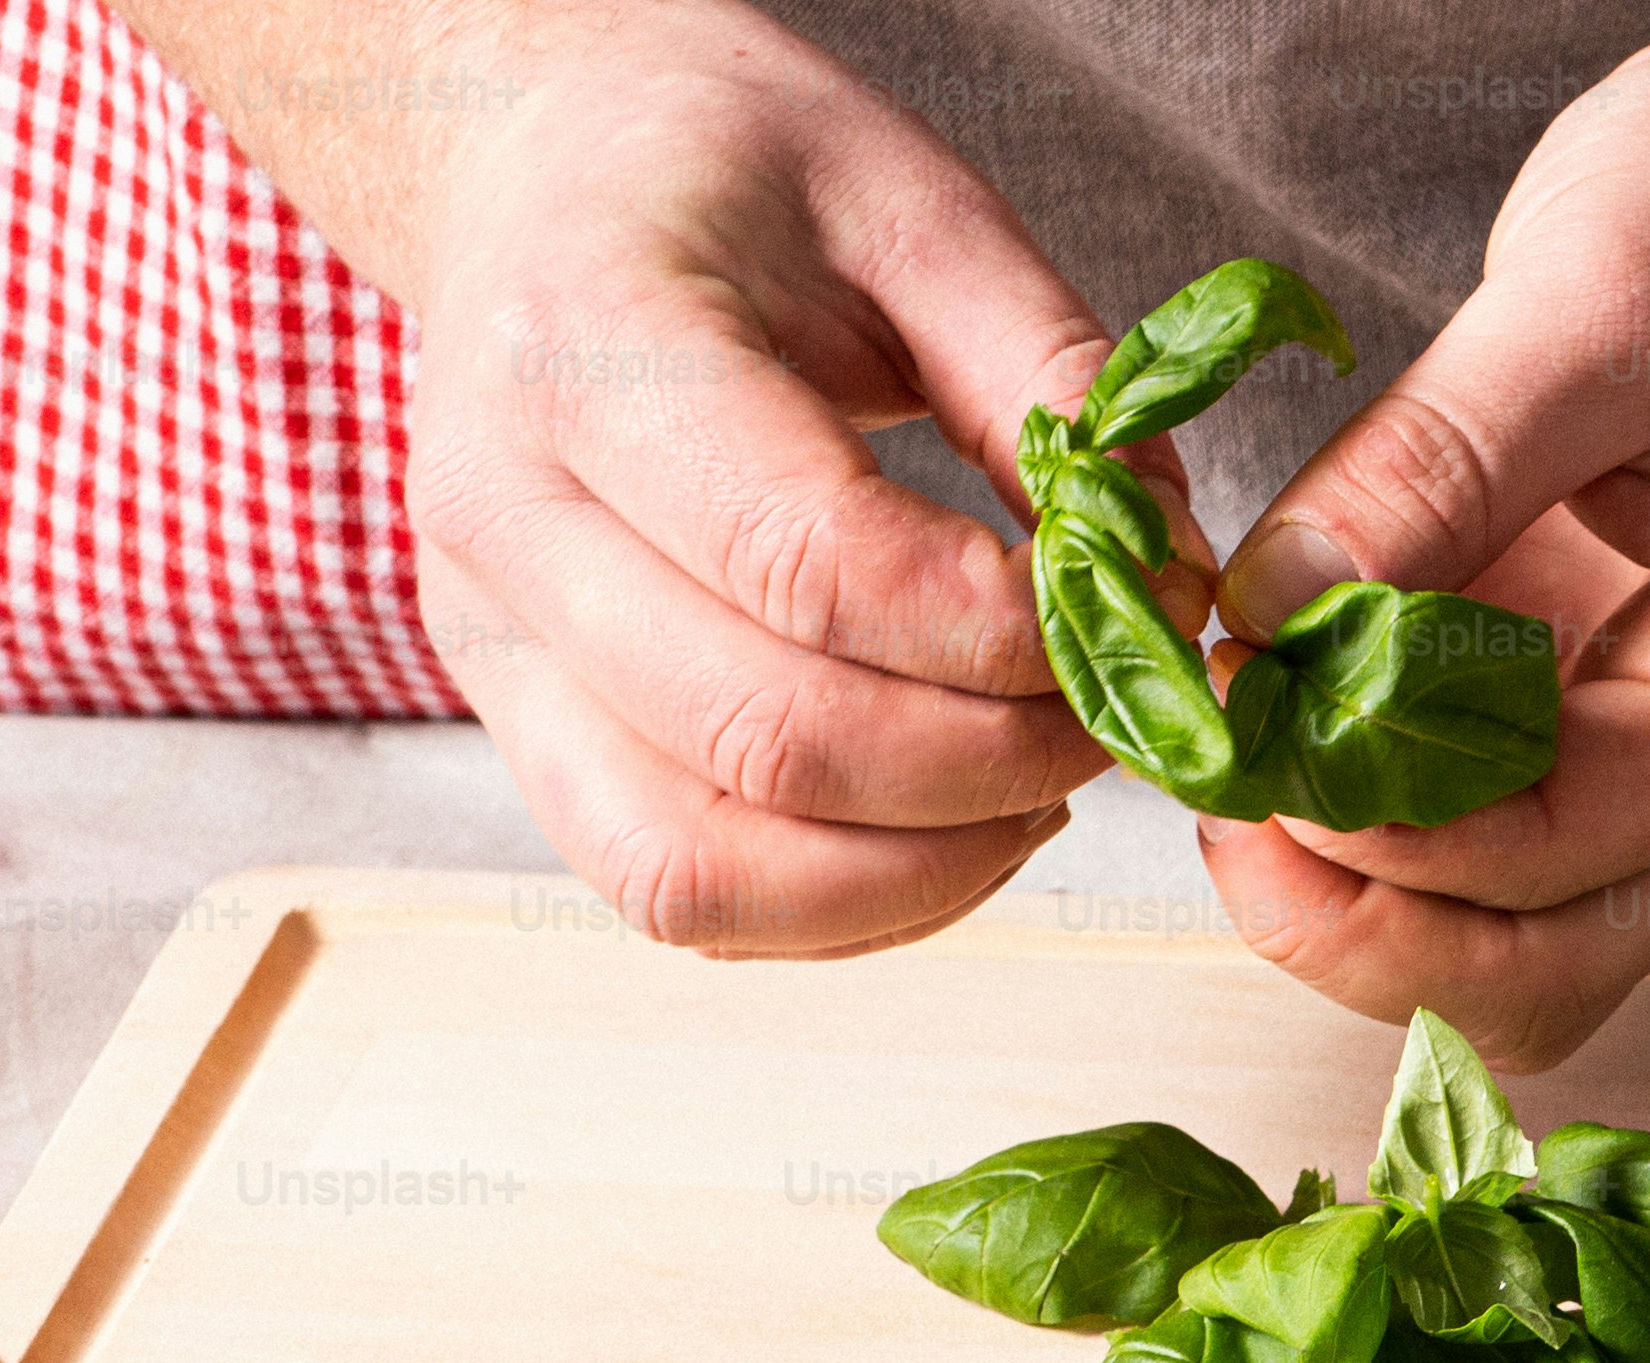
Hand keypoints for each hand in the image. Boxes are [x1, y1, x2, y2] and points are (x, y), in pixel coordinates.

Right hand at [141, 0, 1187, 953]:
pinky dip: (834, 904)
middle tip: (1110, 725)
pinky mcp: (510, 724)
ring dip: (913, 873)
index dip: (996, 637)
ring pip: (698, 867)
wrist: (537, 172)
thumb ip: (1046, 380)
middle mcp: (499, 512)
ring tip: (1036, 796)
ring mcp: (485, 639)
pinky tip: (941, 829)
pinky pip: (671, 891)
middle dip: (987, 768)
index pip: (809, 564)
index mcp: (582, 342)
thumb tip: (1165, 574)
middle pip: (764, 739)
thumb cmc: (725, 171)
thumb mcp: (914, 200)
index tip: (1124, 619)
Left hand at [1198, 2, 1649, 1066]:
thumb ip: (1434, 471)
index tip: (1238, 736)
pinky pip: (1491, 839)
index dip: (1378, 830)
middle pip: (1544, 966)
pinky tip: (1294, 717)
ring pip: (1515, 940)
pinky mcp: (1607, 701)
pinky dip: (1382, 819)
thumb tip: (1275, 618)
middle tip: (1222, 804)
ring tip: (1245, 768)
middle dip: (1367, 925)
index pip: (1561, 852)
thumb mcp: (1593, 297)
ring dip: (1369, 899)